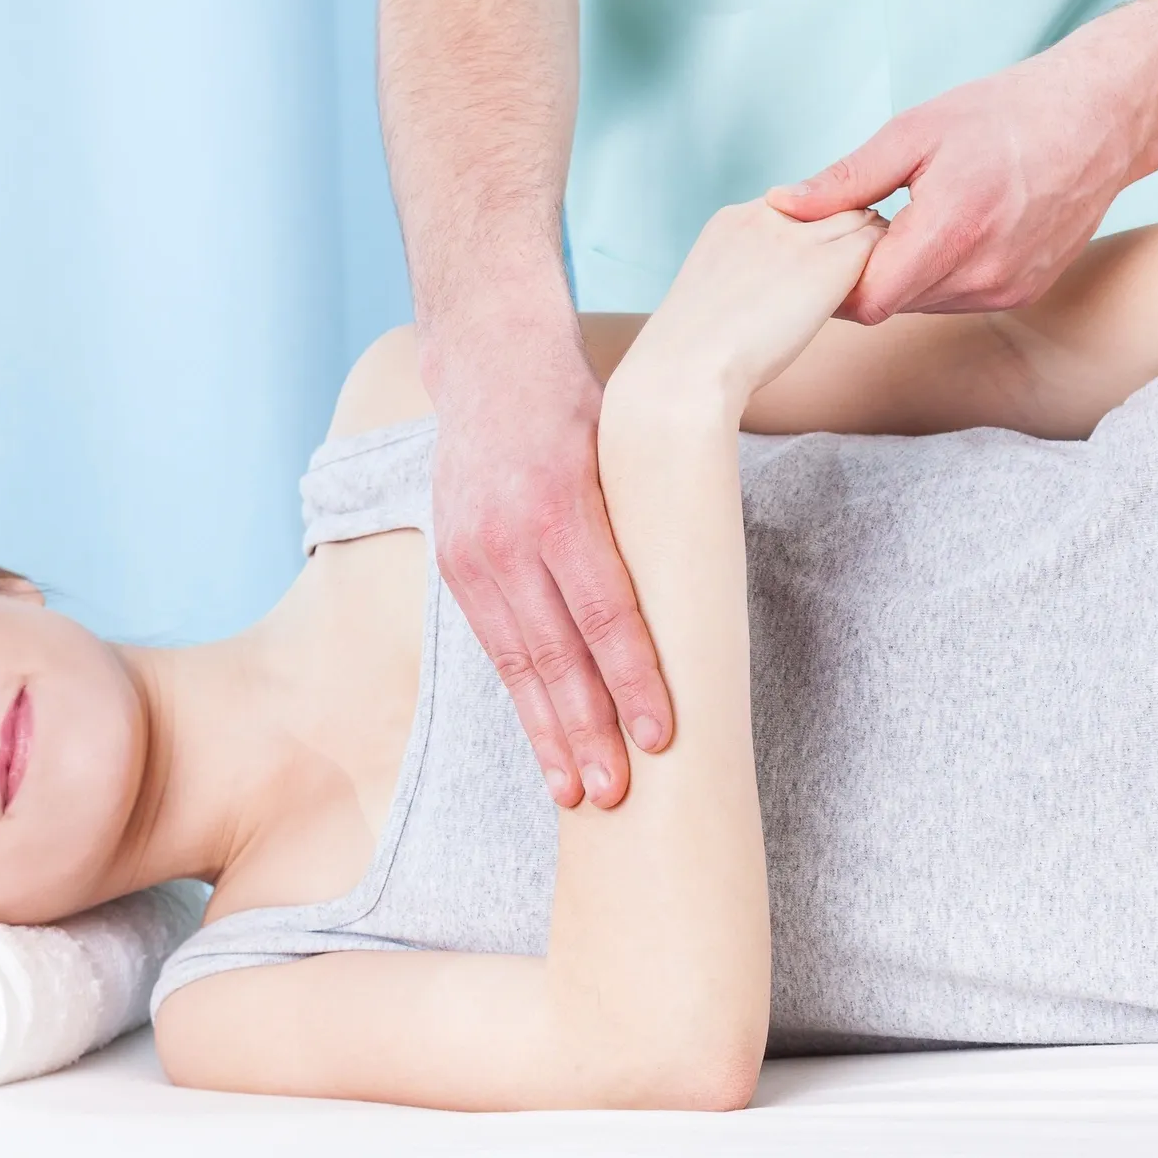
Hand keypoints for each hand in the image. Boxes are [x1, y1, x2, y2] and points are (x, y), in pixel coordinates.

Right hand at [426, 321, 671, 809]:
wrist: (491, 361)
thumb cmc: (580, 406)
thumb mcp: (625, 448)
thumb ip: (647, 524)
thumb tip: (702, 606)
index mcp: (562, 505)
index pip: (606, 612)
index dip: (634, 680)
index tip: (662, 736)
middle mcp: (509, 537)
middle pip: (556, 653)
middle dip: (587, 732)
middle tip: (616, 796)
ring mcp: (474, 555)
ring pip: (518, 662)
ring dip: (548, 733)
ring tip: (575, 793)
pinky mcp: (456, 566)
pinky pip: (495, 647)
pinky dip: (522, 698)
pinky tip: (544, 742)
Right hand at [625, 200, 886, 406]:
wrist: (687, 367)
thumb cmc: (689, 356)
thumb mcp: (707, 298)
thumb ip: (741, 280)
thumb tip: (758, 300)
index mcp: (732, 220)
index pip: (794, 206)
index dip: (812, 232)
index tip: (816, 265)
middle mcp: (766, 215)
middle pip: (829, 203)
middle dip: (845, 230)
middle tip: (859, 268)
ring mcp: (797, 236)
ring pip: (859, 216)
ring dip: (870, 244)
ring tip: (881, 276)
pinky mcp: (827, 263)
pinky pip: (876, 243)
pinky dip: (888, 260)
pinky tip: (888, 286)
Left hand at [768, 41, 1143, 322]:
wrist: (1099, 118)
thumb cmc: (1003, 114)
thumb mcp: (914, 133)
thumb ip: (847, 180)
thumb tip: (784, 205)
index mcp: (951, 231)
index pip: (867, 300)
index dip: (835, 280)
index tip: (824, 246)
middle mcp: (984, 273)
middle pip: (891, 304)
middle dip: (867, 272)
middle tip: (866, 222)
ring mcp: (1008, 288)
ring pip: (923, 305)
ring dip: (904, 274)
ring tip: (911, 220)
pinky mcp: (1024, 291)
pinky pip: (958, 299)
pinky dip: (940, 274)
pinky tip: (948, 229)